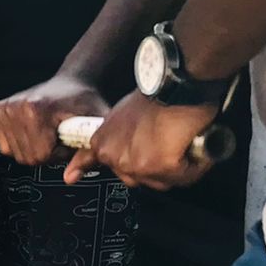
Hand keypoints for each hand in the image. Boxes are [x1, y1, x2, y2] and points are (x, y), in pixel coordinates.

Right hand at [0, 73, 110, 165]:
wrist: (70, 84)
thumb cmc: (82, 101)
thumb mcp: (94, 124)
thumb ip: (86, 152)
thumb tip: (70, 177)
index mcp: (35, 108)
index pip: (40, 155)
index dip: (59, 154)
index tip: (68, 140)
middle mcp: (15, 107)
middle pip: (27, 157)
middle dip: (47, 154)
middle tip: (59, 138)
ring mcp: (4, 109)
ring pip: (15, 154)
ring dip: (34, 150)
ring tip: (48, 135)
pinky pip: (5, 146)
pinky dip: (21, 145)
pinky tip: (33, 133)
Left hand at [64, 91, 219, 188]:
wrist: (174, 84)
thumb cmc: (156, 95)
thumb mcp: (121, 115)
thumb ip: (114, 136)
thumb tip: (113, 150)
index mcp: (103, 142)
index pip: (92, 160)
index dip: (84, 167)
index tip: (71, 177)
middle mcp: (114, 157)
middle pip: (137, 178)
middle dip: (155, 168)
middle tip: (167, 144)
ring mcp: (137, 164)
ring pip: (162, 181)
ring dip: (177, 168)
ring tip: (181, 141)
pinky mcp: (161, 167)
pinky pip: (183, 177)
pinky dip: (194, 165)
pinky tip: (193, 146)